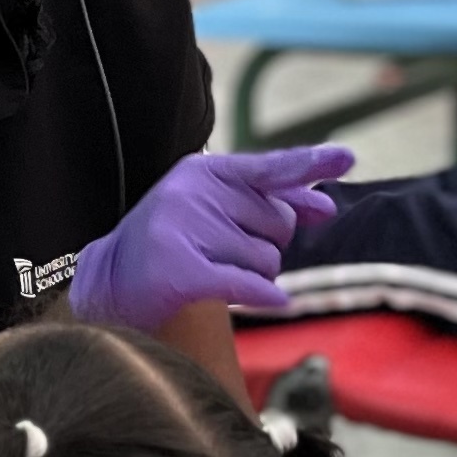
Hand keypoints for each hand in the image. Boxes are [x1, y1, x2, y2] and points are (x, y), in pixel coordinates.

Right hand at [69, 145, 357, 330]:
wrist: (108, 283)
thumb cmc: (174, 244)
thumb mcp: (215, 210)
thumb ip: (270, 203)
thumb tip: (326, 206)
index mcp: (203, 171)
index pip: (269, 167)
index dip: (310, 164)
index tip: (348, 157)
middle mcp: (193, 194)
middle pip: (278, 223)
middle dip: (268, 244)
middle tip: (227, 252)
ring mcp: (183, 230)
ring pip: (268, 259)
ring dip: (256, 274)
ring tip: (216, 272)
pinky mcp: (181, 271)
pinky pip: (250, 285)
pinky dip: (264, 295)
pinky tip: (267, 299)